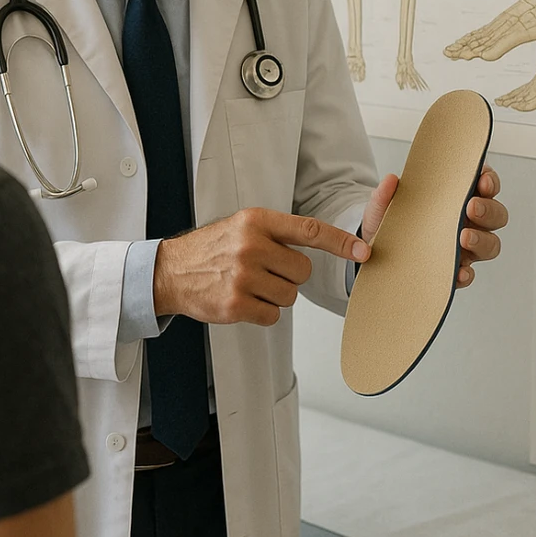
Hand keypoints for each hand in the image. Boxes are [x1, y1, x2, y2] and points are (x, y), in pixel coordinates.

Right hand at [153, 208, 366, 327]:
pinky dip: (262, 313)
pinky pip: (272, 315)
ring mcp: (243, 277)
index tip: (364, 250)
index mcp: (256, 221)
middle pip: (302, 272)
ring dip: (275, 296)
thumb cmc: (213, 248)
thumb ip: (277, 232)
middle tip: (262, 271)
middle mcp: (251, 246)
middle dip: (288, 276)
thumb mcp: (243, 225)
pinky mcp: (235, 305)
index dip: (340, 242)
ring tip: (248, 285)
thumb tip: (323, 243)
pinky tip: (241, 300)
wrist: (171, 271)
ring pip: (289, 296)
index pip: (309, 230)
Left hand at [355, 166, 507, 290]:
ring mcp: (463, 248)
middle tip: (471, 207)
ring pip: (490, 244)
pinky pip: (469, 274)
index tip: (482, 179)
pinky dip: (467, 274)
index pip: (484, 186)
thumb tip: (391, 180)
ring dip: (482, 240)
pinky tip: (460, 272)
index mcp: (455, 199)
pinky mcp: (453, 271)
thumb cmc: (387, 224)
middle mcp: (466, 222)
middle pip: (496, 215)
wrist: (372, 255)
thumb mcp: (381, 207)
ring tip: (464, 238)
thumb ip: (384, 195)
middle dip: (489, 210)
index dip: (489, 181)